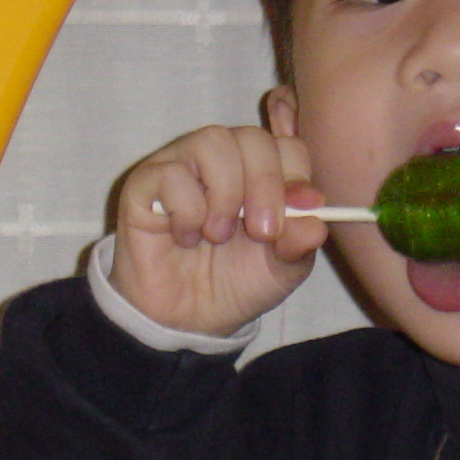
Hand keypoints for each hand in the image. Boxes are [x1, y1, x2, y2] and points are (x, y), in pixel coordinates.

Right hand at [109, 119, 327, 336]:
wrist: (188, 321)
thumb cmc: (235, 282)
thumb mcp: (283, 269)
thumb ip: (301, 241)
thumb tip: (314, 215)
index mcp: (260, 173)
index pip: (287, 145)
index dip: (296, 175)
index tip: (300, 211)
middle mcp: (222, 160)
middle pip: (252, 138)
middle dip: (265, 184)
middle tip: (262, 232)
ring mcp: (181, 165)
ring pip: (212, 142)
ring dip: (225, 194)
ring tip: (218, 235)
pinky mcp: (145, 183)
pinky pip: (170, 172)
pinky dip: (187, 210)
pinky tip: (186, 237)